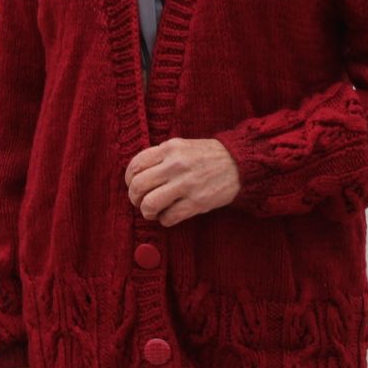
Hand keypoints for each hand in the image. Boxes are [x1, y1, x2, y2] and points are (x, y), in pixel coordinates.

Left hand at [124, 138, 240, 226]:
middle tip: (140, 202)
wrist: (239, 164)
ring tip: (153, 211)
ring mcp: (186, 184)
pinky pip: (168, 217)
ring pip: (149, 204)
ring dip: (146, 212)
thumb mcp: (182, 146)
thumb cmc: (207, 156)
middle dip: (134, 199)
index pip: (135, 165)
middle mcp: (175, 165)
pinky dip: (164, 220)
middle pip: (138, 186)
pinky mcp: (197, 203)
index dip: (129, 180)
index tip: (133, 186)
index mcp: (170, 148)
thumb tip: (137, 175)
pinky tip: (170, 215)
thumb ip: (160, 156)